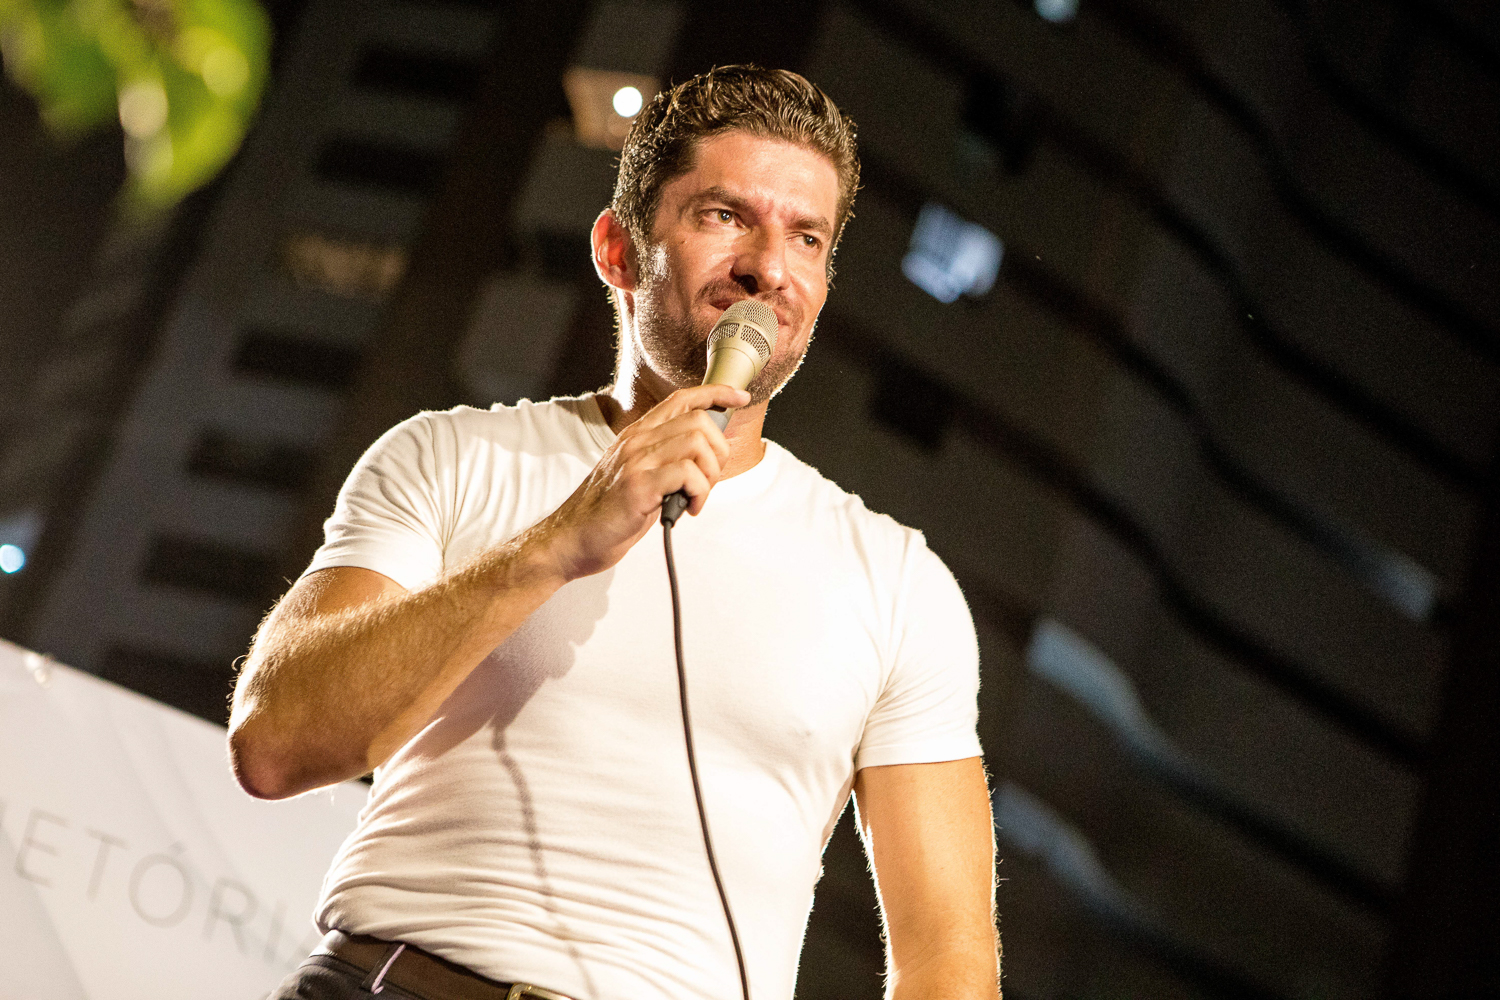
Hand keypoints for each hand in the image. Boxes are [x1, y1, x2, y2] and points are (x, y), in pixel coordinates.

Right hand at [537, 384, 750, 580]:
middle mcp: (636, 441)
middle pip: (699, 421)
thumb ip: (665, 459)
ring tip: (696, 497)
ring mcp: (635, 461)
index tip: (739, 398)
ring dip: (710, 475)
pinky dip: (699, 493)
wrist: (570, 539)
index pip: (682, 398)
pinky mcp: (637, 486)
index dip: (716, 393)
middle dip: (719, 452)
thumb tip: (706, 455)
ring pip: (698, 444)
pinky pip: (687, 474)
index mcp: (637, 435)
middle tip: (708, 480)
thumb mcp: (637, 474)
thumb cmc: (606, 512)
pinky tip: (688, 508)